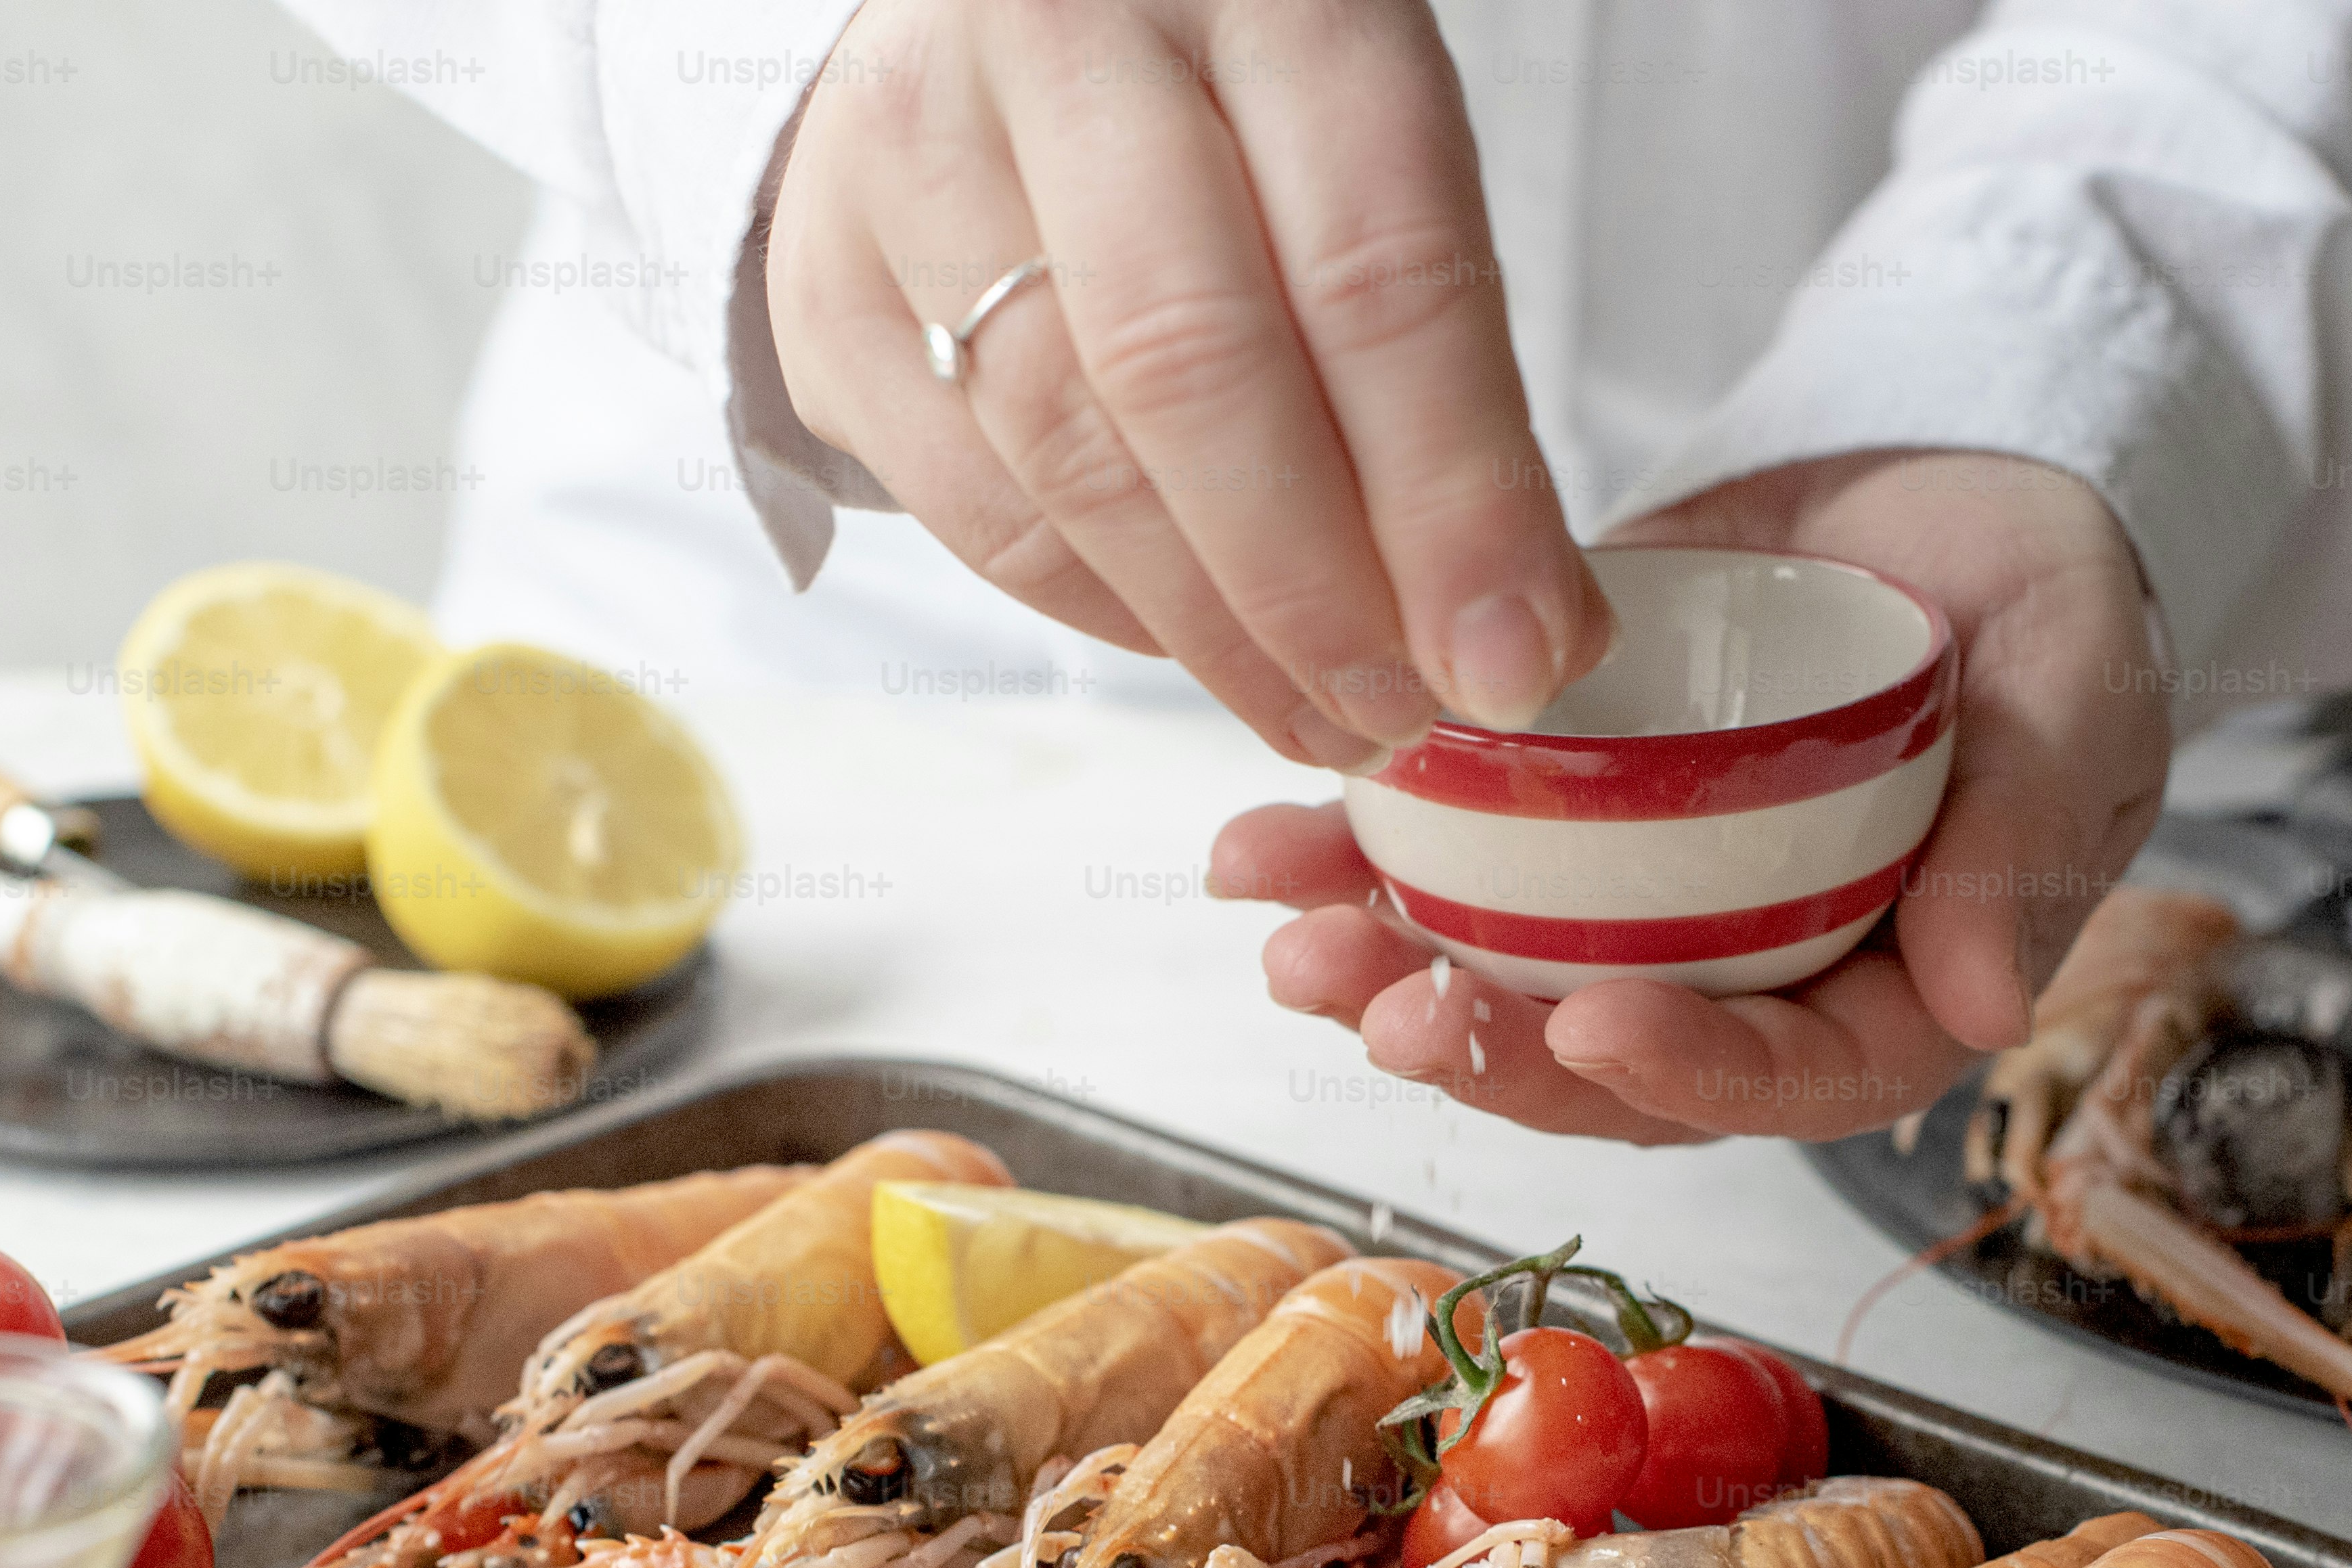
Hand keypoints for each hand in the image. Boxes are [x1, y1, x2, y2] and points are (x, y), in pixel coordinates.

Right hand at [764, 0, 1610, 767]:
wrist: (1002, 12)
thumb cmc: (1227, 91)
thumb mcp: (1374, 152)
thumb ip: (1454, 366)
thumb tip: (1530, 632)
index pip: (1374, 272)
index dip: (1452, 497)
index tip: (1513, 653)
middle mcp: (1061, 40)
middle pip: (1194, 370)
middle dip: (1317, 593)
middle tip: (1403, 714)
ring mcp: (911, 152)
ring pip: (1068, 455)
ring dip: (1214, 633)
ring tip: (1318, 709)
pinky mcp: (821, 277)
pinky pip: (976, 507)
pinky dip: (1104, 609)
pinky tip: (1195, 640)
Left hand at [1212, 451, 2170, 1141]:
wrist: (1956, 489)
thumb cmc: (2051, 609)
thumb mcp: (2076, 700)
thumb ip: (2030, 844)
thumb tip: (1991, 1011)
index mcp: (1887, 995)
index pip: (1785, 1079)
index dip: (1687, 1076)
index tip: (1595, 1029)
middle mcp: (1750, 980)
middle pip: (1609, 1061)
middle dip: (1489, 1051)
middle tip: (1385, 1010)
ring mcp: (1646, 909)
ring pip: (1507, 983)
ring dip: (1389, 978)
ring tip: (1294, 943)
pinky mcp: (1567, 820)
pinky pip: (1452, 865)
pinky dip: (1352, 860)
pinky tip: (1260, 848)